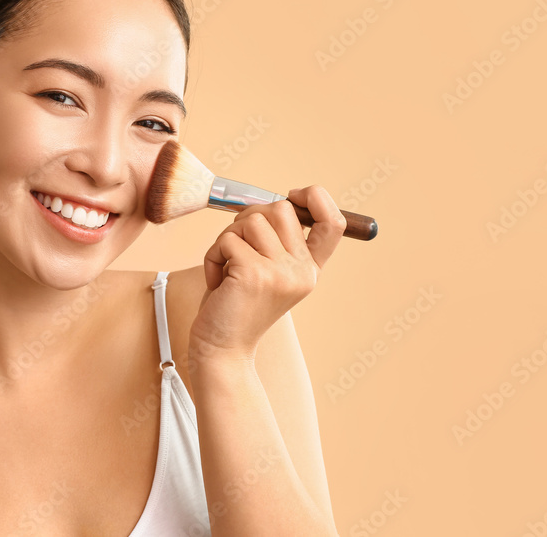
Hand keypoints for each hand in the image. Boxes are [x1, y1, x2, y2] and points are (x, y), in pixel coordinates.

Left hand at [188, 185, 345, 361]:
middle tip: (237, 247)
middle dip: (249, 218)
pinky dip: (213, 256)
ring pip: (251, 220)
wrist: (223, 350)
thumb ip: (274, 240)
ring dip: (227, 239)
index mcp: (309, 268)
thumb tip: (268, 200)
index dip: (316, 197)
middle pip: (280, 208)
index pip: (333, 222)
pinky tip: (217, 281)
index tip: (292, 195)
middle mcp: (302, 270)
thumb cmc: (236, 305)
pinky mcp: (255, 274)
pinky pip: (228, 240)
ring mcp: (281, 272)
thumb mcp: (266, 270)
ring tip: (226, 269)